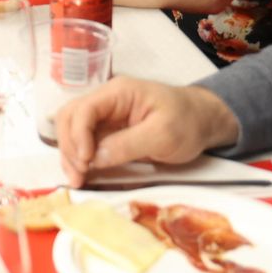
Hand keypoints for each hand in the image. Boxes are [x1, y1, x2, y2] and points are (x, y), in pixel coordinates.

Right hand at [55, 78, 242, 187]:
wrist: (202, 122)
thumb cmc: (187, 123)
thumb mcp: (163, 135)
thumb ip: (128, 145)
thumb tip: (95, 159)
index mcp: (118, 93)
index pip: (84, 108)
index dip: (78, 135)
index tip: (86, 161)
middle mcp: (106, 101)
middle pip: (70, 117)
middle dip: (69, 146)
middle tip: (79, 175)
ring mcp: (105, 116)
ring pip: (71, 129)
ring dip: (69, 154)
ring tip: (77, 179)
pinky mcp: (107, 131)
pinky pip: (83, 141)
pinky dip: (78, 158)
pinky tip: (83, 175)